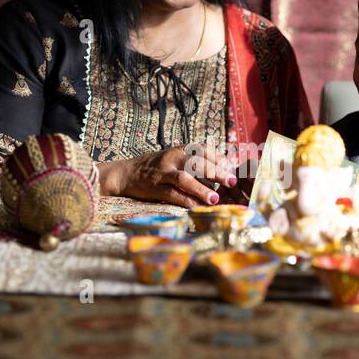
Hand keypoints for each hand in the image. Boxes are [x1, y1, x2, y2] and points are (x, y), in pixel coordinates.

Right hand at [98, 144, 237, 208]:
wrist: (127, 173)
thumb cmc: (159, 168)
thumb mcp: (176, 159)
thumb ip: (197, 165)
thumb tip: (224, 173)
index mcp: (180, 149)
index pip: (203, 149)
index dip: (219, 159)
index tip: (231, 169)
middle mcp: (172, 158)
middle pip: (196, 162)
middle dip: (216, 172)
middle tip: (231, 182)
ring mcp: (162, 173)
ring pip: (184, 178)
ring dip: (201, 189)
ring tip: (215, 199)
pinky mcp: (154, 188)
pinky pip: (172, 195)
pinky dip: (186, 202)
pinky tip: (197, 208)